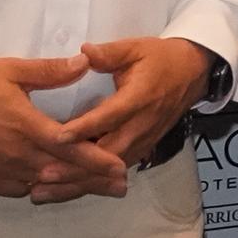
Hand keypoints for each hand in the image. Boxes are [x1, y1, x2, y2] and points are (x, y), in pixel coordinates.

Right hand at [0, 54, 123, 201]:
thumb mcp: (11, 71)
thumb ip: (50, 71)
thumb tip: (85, 62)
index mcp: (27, 127)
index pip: (72, 149)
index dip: (99, 161)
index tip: (122, 168)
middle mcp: (17, 154)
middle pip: (64, 173)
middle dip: (94, 180)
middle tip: (121, 185)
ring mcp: (2, 170)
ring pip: (45, 184)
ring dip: (72, 187)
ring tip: (100, 189)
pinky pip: (22, 189)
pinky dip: (43, 188)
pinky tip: (59, 187)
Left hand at [50, 37, 213, 199]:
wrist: (193, 73)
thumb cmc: (159, 58)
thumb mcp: (135, 48)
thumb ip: (109, 53)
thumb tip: (83, 51)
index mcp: (140, 97)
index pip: (111, 115)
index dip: (85, 127)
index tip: (58, 137)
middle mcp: (143, 124)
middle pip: (109, 151)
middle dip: (77, 165)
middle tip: (44, 173)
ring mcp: (144, 140)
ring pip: (111, 167)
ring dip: (80, 180)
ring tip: (47, 189)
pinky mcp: (143, 149)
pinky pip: (116, 169)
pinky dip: (91, 181)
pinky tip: (66, 188)